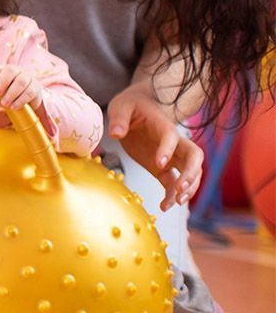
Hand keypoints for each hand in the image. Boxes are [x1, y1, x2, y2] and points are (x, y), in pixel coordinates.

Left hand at [0, 64, 42, 112]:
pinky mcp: (35, 87)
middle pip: (10, 70)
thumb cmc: (5, 95)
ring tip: (5, 104)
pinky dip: (20, 100)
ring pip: (21, 81)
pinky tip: (14, 107)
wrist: (23, 102)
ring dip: (11, 93)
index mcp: (2, 70)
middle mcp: (16, 70)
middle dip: (2, 82)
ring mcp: (27, 77)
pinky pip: (29, 91)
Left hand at [107, 85, 203, 210]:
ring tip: (176, 203)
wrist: (139, 107)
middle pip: (194, 156)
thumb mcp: (121, 106)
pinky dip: (172, 196)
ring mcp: (171, 156)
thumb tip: (116, 133)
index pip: (172, 137)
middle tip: (180, 188)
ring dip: (188, 188)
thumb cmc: (131, 105)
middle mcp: (173, 141)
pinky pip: (174, 184)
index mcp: (162, 124)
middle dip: (191, 173)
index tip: (160, 164)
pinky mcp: (163, 168)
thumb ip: (119, 118)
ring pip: (191, 172)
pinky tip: (164, 207)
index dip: (168, 150)